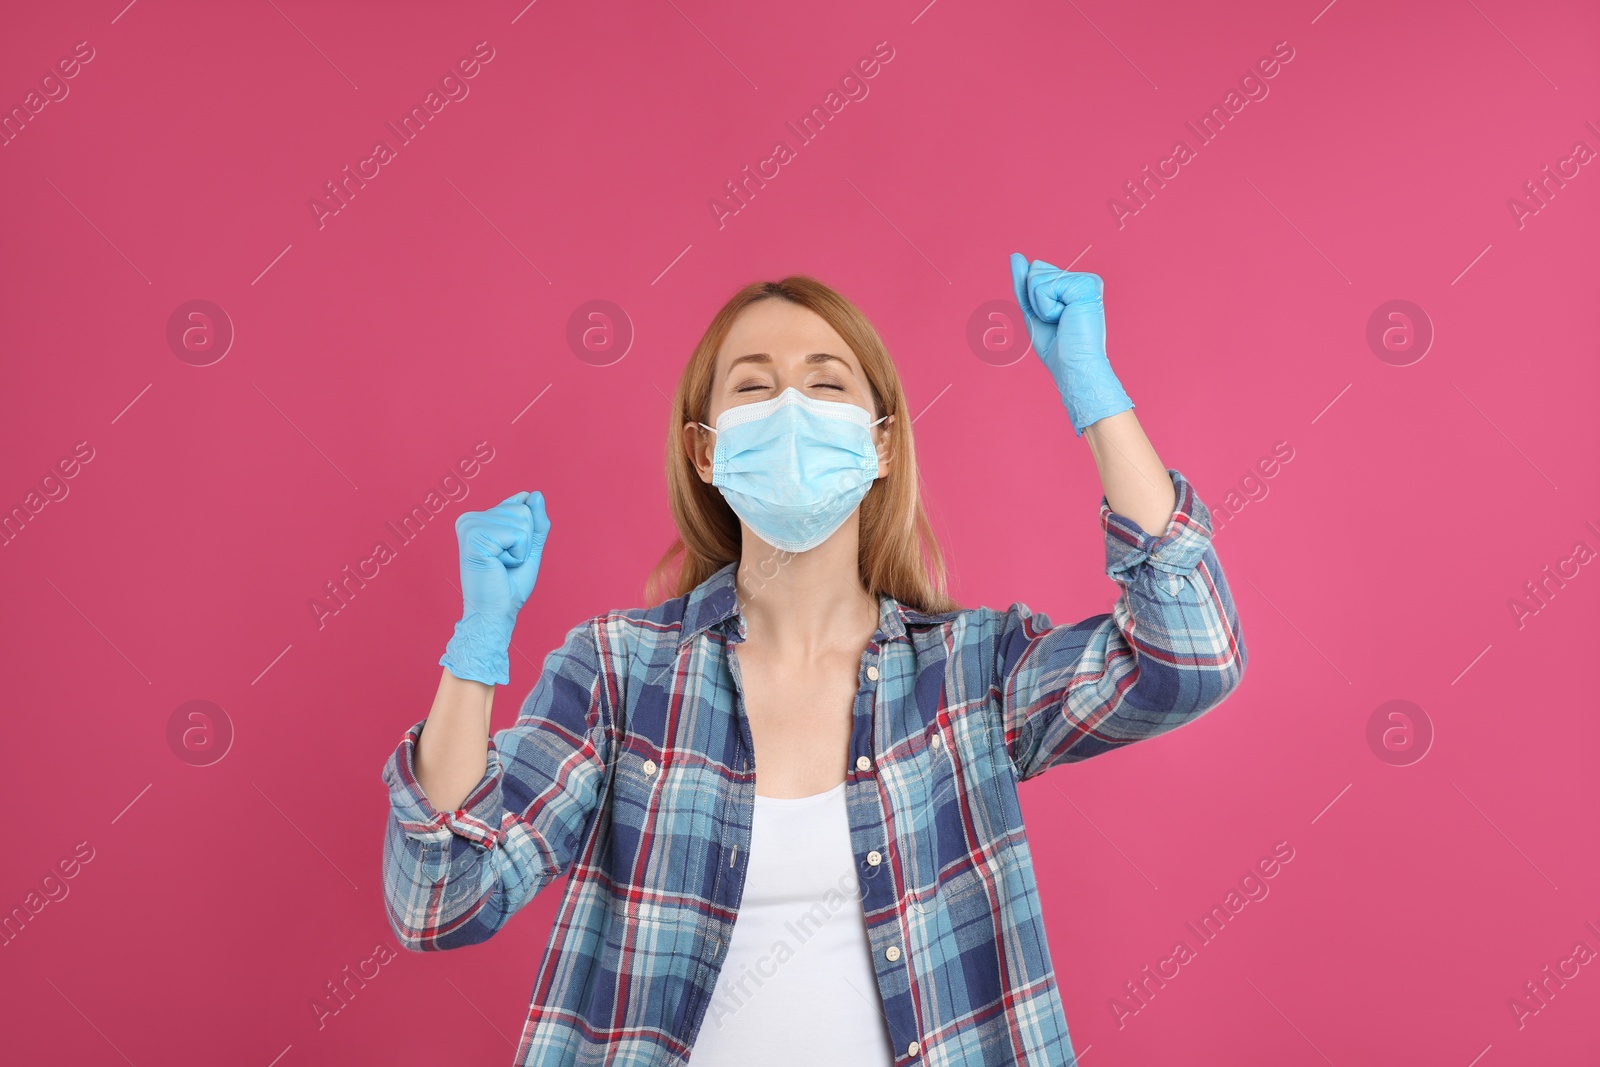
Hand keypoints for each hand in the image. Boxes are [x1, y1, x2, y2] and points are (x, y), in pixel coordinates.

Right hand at [439, 490, 550, 685]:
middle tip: (505, 562)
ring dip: (521, 549)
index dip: (527, 533)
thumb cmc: (509, 584)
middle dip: (525, 541)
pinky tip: (498, 565)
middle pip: (524, 510)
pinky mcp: (473, 536)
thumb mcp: (530, 547)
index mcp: (480, 518)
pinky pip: (518, 534)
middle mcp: (470, 517)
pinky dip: (518, 554)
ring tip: (501, 564)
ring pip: (523, 519)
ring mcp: (469, 524)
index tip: (509, 552)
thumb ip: (536, 520)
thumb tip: (535, 493)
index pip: (522, 503)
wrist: (495, 612)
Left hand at [1009, 252, 1133, 435]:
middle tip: (1057, 322)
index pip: (1036, 270)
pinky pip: (1044, 287)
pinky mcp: (1087, 285)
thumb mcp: (1033, 310)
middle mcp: (1083, 279)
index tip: (1053, 318)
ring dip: (1041, 306)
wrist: (1073, 366)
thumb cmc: (1057, 346)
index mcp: (1074, 284)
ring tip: (1061, 321)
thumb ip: (1024, 283)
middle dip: (1036, 301)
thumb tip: (1015, 255)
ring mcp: (1087, 280)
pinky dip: (1046, 308)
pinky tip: (1065, 318)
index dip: (1033, 298)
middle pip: (1035, 270)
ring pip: (1037, 277)